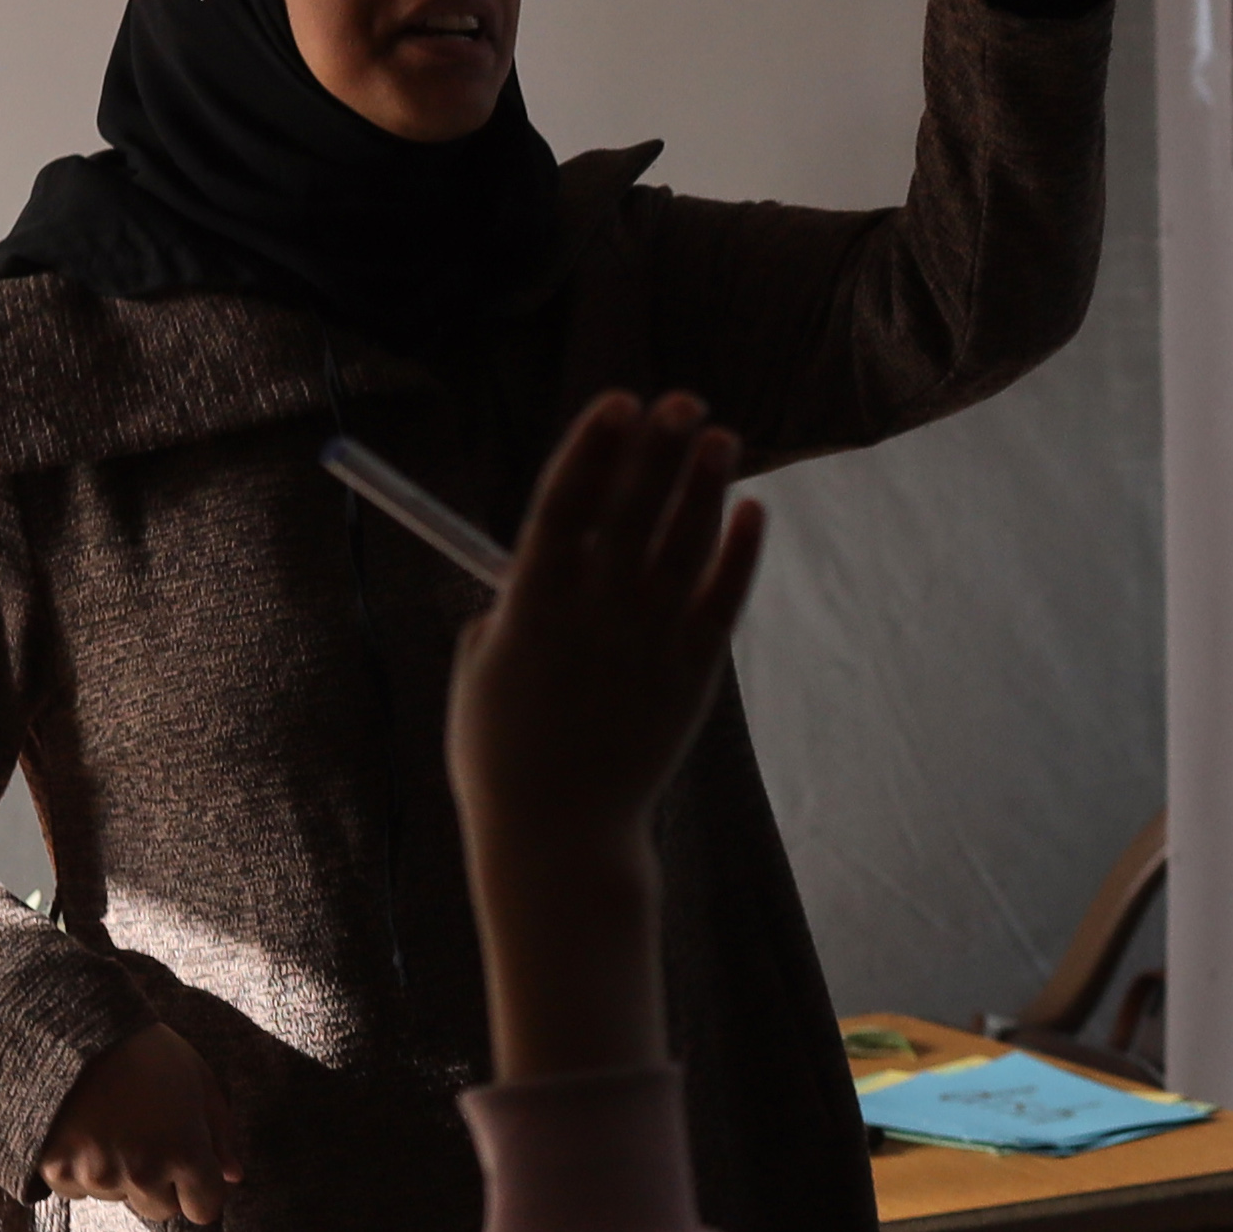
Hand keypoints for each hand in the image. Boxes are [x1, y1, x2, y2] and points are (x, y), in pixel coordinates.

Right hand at [39, 1019, 236, 1228]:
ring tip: (112, 1128)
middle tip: (148, 1143)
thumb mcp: (199, 1082)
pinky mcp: (57, 1171)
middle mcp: (143, 1173)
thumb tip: (232, 1176)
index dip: (200, 1191)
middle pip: (161, 1210)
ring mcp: (98, 1174)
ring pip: (119, 1197)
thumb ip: (221, 1134)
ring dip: (120, 1176)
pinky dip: (82, 1170)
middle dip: (162, 1186)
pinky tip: (83, 1132)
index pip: (204, 1210)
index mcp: (185, 1153)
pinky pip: (79, 1190)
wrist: (73, 1030)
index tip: (190, 1173)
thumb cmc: (147, 1051)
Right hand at [451, 391, 766, 1081]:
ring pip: (687, 543)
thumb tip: (535, 562)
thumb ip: (509, 608)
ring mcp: (649, 642)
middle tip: (683, 399)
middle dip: (659, 447)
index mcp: (530, 605)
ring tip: (722, 436)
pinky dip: (739, 551)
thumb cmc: (502, 751)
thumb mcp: (481, 668)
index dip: (594, 446)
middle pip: (634, 508)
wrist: (559, 832)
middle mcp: (595, 613)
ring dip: (705, 484)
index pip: (566, 502)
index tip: (618, 400)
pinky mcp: (692, 672)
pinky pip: (722, 598)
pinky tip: (750, 509)